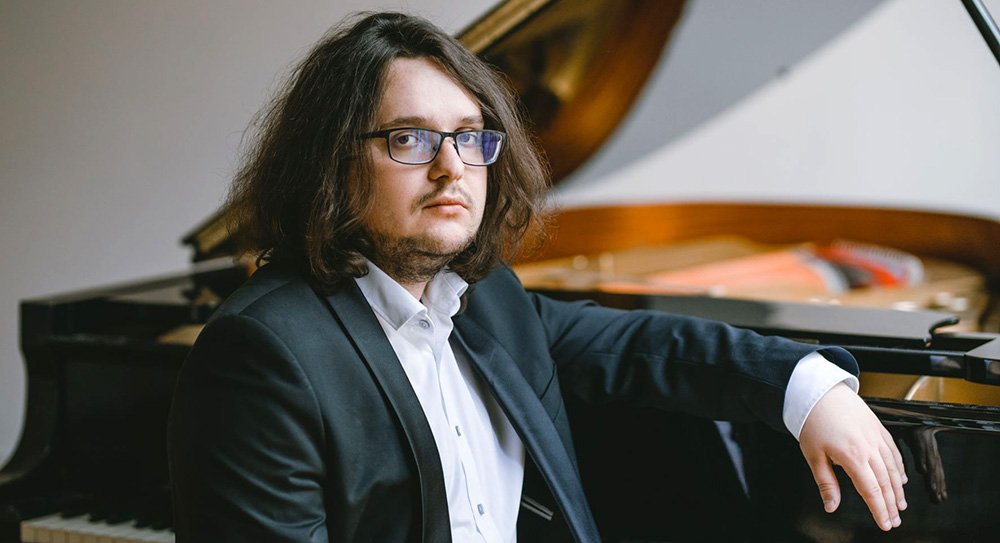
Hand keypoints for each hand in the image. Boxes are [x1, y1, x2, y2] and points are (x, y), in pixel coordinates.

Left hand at [798, 382, 906, 530]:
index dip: (880, 510)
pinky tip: (901, 479)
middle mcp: (870, 448)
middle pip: (887, 483)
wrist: (819, 391)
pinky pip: (895, 452)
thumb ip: (826, 483)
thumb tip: (831, 506)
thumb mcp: (813, 456)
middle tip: (895, 521)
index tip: (885, 525)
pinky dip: (900, 468)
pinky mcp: (879, 428)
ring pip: (894, 468)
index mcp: (853, 457)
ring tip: (900, 505)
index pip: (872, 491)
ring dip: (899, 489)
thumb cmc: (813, 422)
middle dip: (892, 505)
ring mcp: (877, 437)